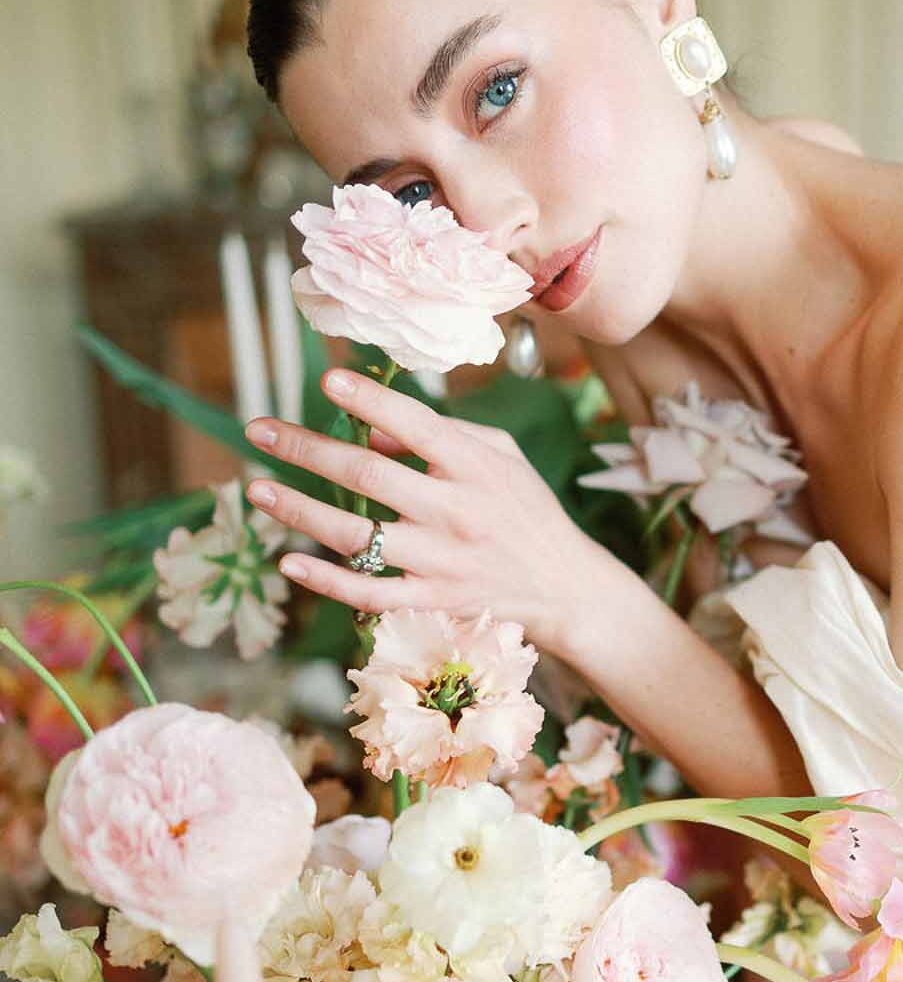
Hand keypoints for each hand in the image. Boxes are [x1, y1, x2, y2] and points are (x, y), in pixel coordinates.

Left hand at [242, 369, 601, 648]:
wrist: (565, 587)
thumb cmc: (527, 510)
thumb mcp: (501, 456)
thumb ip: (442, 436)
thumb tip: (373, 435)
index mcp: (476, 466)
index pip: (416, 425)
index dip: (370, 400)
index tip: (327, 379)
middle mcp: (456, 512)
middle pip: (368, 476)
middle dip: (307, 449)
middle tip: (260, 430)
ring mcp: (441, 562)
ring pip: (356, 535)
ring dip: (299, 510)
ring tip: (257, 489)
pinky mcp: (432, 602)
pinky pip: (368, 592)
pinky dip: (325, 579)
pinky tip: (289, 559)